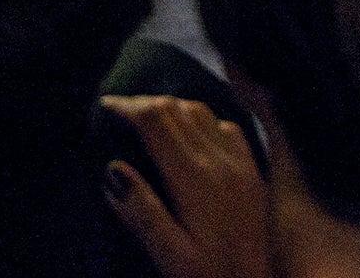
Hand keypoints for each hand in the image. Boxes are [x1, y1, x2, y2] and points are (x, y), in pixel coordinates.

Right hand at [101, 96, 272, 277]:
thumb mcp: (170, 256)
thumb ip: (141, 212)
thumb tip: (113, 167)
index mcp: (195, 179)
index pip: (155, 121)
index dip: (126, 107)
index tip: (105, 106)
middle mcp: (221, 162)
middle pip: (175, 109)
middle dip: (143, 103)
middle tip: (120, 112)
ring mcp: (242, 164)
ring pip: (201, 111)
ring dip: (171, 108)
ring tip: (148, 119)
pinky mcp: (254, 173)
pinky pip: (227, 127)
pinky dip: (202, 120)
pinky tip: (191, 134)